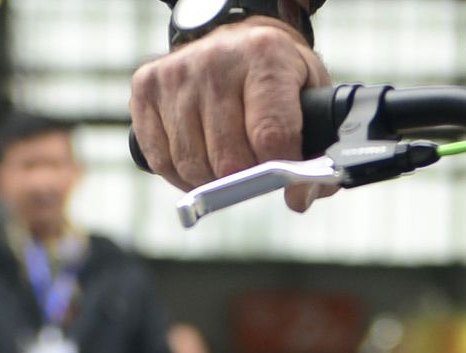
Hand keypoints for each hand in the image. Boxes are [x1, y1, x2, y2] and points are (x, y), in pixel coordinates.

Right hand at [130, 17, 330, 212]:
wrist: (237, 41)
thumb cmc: (278, 78)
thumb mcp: (312, 98)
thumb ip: (318, 150)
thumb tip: (300, 199)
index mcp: (265, 55)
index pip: (271, 136)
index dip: (282, 175)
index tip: (291, 190)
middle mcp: (216, 59)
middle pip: (229, 159)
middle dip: (247, 180)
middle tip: (257, 172)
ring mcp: (177, 73)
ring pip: (193, 165)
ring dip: (214, 181)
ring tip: (230, 166)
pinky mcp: (147, 87)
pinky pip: (161, 160)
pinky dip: (182, 176)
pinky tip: (201, 163)